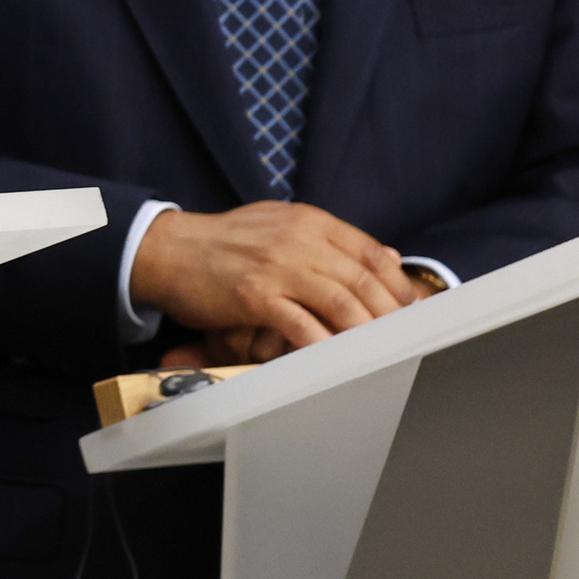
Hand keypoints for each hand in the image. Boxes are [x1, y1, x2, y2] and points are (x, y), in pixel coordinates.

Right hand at [131, 201, 424, 362]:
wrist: (168, 249)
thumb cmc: (222, 242)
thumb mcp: (279, 224)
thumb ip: (328, 238)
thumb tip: (383, 255)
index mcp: (309, 221)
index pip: (371, 251)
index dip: (398, 283)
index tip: (410, 308)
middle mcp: (299, 240)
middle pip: (363, 280)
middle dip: (390, 313)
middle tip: (403, 337)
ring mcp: (278, 267)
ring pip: (341, 302)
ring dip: (365, 331)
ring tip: (378, 352)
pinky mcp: (256, 296)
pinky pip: (302, 325)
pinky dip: (324, 344)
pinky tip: (334, 357)